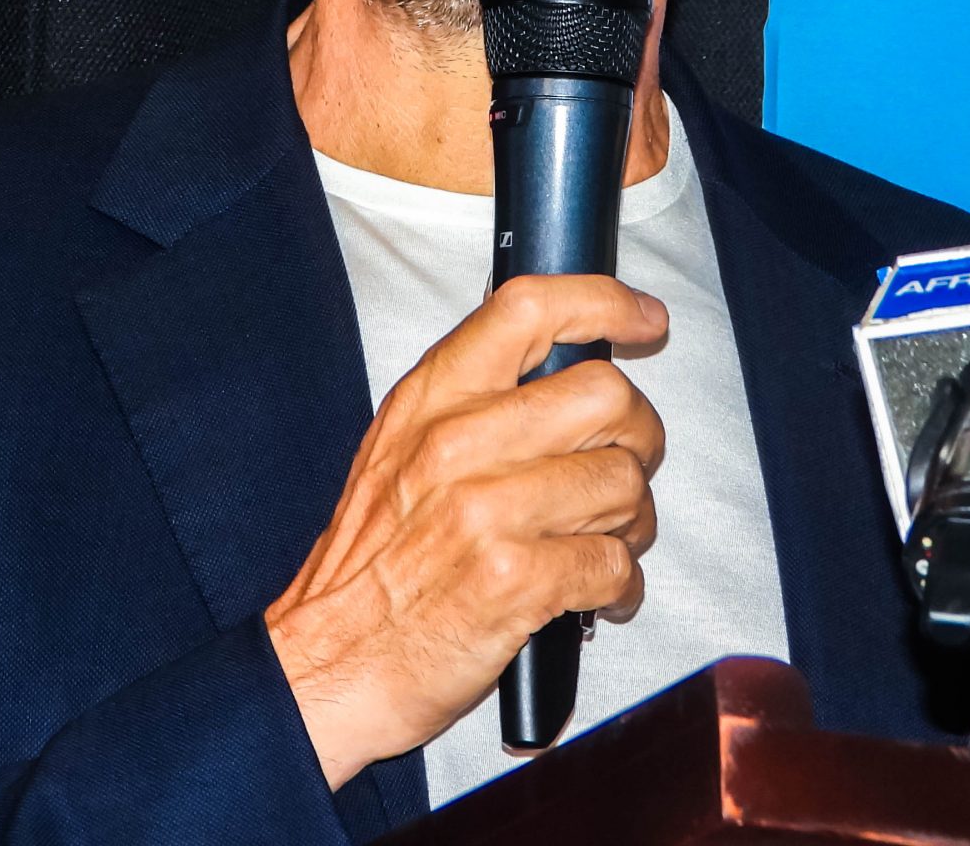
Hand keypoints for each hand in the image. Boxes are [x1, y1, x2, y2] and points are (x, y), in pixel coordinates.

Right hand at [264, 274, 667, 788]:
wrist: (327, 666)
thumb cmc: (370, 567)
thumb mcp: (398, 450)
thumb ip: (471, 401)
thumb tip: (562, 369)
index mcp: (430, 401)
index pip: (528, 309)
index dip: (603, 303)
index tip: (642, 319)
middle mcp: (457, 445)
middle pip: (606, 395)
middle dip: (637, 435)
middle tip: (623, 462)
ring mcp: (487, 512)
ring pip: (623, 482)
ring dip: (632, 520)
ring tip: (603, 540)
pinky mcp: (516, 583)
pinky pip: (616, 562)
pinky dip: (621, 585)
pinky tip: (597, 594)